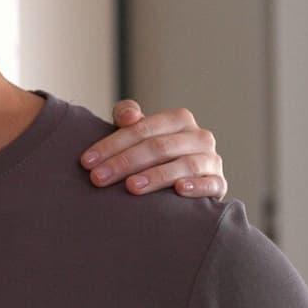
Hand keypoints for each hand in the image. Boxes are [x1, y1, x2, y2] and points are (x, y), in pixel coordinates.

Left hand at [80, 100, 226, 198]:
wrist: (185, 178)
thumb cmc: (152, 151)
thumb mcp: (138, 131)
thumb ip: (127, 116)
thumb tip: (128, 116)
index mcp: (178, 119)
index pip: (142, 129)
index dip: (112, 144)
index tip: (87, 161)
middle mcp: (199, 136)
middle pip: (158, 147)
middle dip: (124, 162)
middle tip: (98, 178)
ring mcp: (211, 160)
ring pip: (184, 165)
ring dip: (156, 176)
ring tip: (131, 186)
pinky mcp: (219, 183)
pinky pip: (212, 184)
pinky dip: (197, 186)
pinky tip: (179, 190)